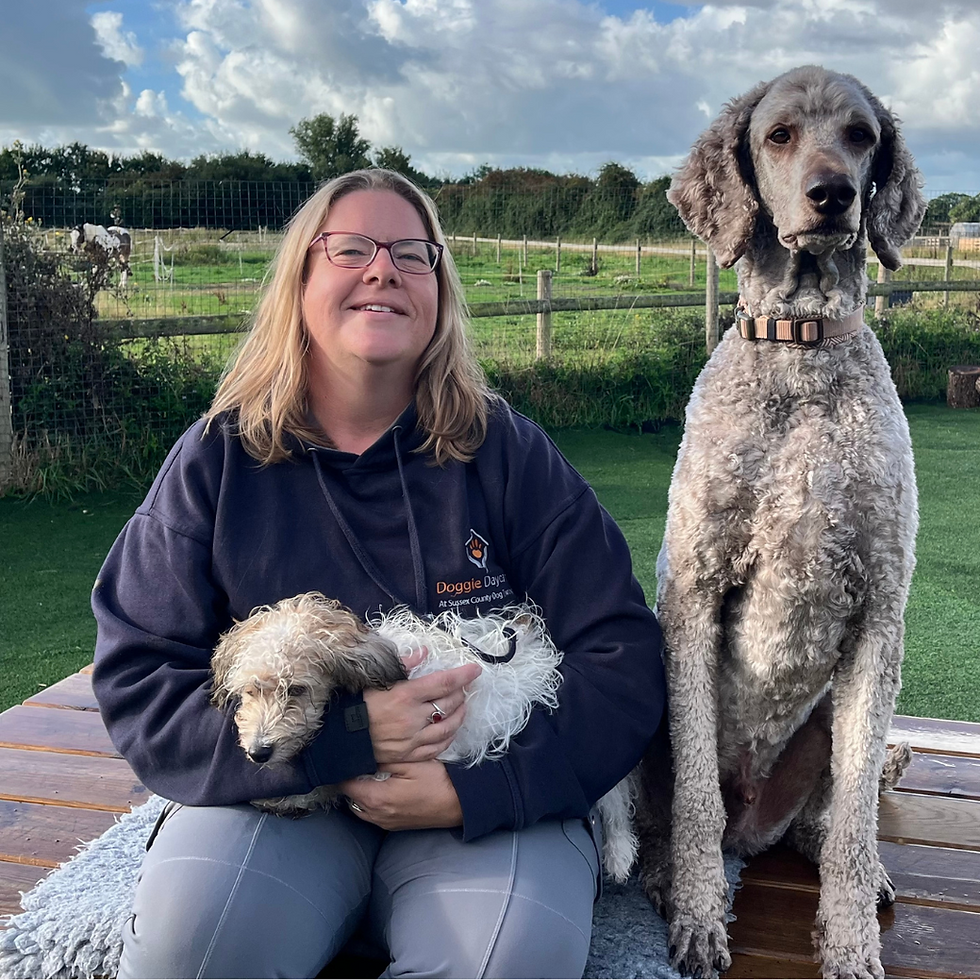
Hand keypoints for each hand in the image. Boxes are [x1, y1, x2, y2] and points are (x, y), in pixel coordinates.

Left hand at [339, 760, 462, 829]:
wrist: (460, 803)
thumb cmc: (437, 780)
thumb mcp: (410, 761)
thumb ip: (383, 758)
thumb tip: (363, 752)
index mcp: (376, 798)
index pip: (345, 783)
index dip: (345, 767)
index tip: (350, 753)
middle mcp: (376, 815)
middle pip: (350, 796)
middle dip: (353, 778)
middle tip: (361, 760)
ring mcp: (385, 823)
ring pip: (360, 806)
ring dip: (362, 790)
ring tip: (372, 772)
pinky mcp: (394, 825)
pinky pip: (372, 812)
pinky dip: (372, 799)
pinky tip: (384, 785)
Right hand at [363, 653, 480, 764]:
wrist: (337, 738)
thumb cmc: (355, 704)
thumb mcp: (376, 679)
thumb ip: (402, 664)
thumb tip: (423, 652)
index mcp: (405, 695)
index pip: (443, 682)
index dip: (463, 675)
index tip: (475, 669)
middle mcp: (413, 717)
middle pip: (449, 703)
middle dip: (461, 693)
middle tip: (464, 686)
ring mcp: (413, 738)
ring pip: (448, 726)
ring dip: (460, 714)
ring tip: (462, 705)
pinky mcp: (410, 755)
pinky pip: (438, 746)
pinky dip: (449, 736)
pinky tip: (451, 729)